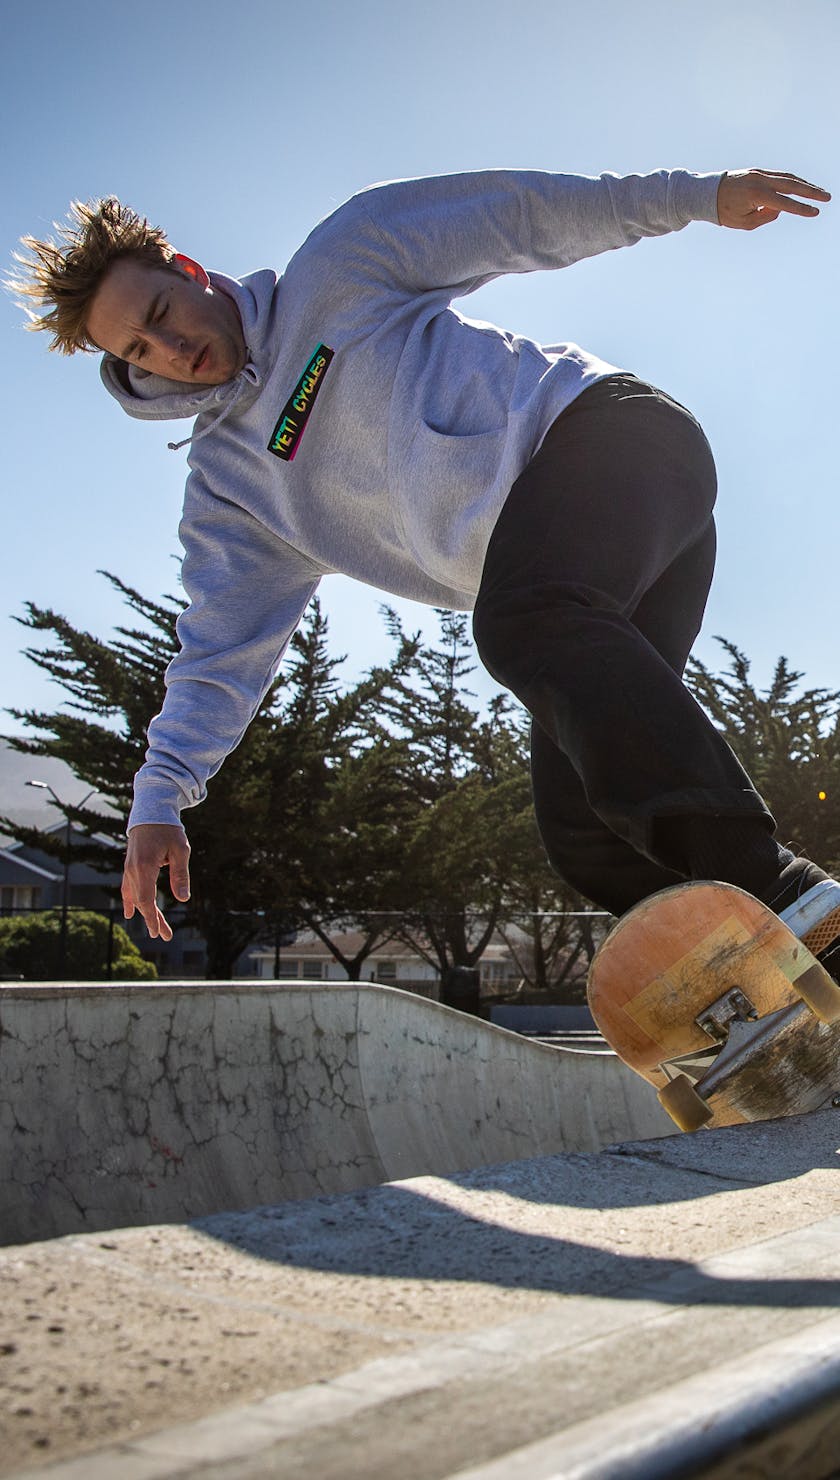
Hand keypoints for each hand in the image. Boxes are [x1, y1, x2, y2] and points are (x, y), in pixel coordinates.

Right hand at [122, 823, 190, 939]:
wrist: (151, 812)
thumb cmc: (168, 830)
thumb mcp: (180, 850)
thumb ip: (180, 875)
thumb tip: (183, 899)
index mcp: (145, 867)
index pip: (146, 899)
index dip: (152, 918)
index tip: (158, 933)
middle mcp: (133, 870)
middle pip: (141, 902)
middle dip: (152, 920)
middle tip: (165, 936)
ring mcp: (129, 868)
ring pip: (134, 896)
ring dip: (144, 913)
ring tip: (155, 929)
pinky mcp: (130, 866)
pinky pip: (127, 888)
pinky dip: (129, 901)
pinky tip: (129, 912)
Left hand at [717, 169, 829, 229]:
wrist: (707, 193)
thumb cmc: (724, 211)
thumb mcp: (744, 222)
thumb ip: (765, 216)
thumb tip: (781, 207)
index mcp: (756, 195)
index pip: (784, 203)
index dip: (801, 208)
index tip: (815, 212)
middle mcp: (760, 180)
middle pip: (791, 184)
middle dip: (811, 191)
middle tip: (827, 197)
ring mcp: (759, 172)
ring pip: (787, 177)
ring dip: (805, 184)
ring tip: (818, 192)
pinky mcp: (758, 170)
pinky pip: (779, 175)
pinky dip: (792, 180)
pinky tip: (802, 186)